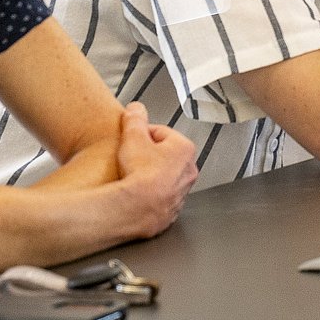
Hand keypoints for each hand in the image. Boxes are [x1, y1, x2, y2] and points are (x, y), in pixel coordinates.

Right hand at [113, 102, 197, 236]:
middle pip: (164, 156)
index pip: (162, 133)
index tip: (132, 138)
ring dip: (150, 175)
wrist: (135, 208)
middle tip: (130, 157)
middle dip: (148, 155)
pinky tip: (135, 194)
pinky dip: (149, 195)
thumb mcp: (132, 137)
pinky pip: (159, 198)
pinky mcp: (171, 210)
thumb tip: (135, 109)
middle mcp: (189, 171)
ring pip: (164, 178)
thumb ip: (134, 119)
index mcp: (184, 149)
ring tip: (131, 176)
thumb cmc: (139, 174)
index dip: (143, 134)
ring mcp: (182, 192)